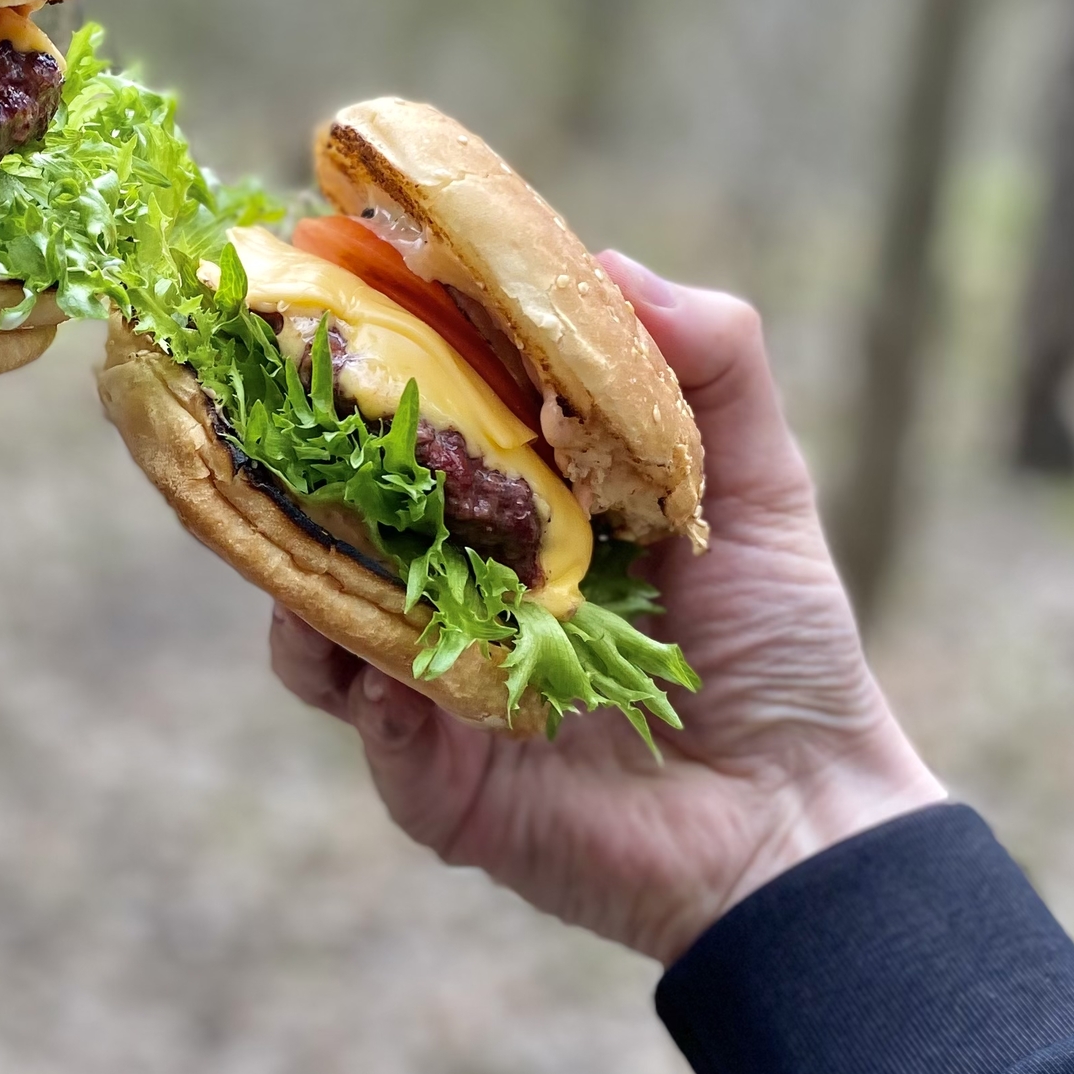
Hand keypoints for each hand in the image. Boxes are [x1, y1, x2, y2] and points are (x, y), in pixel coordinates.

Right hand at [270, 256, 943, 963]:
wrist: (802, 813)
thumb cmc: (780, 647)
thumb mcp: (754, 485)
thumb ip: (710, 365)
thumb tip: (611, 261)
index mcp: (513, 517)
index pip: (414, 433)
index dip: (368, 369)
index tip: (335, 293)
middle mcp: (455, 594)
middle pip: (331, 521)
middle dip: (290, 466)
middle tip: (271, 405)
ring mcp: (433, 687)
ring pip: (315, 619)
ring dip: (302, 572)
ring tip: (317, 535)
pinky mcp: (436, 782)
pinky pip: (369, 725)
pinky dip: (369, 686)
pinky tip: (395, 665)